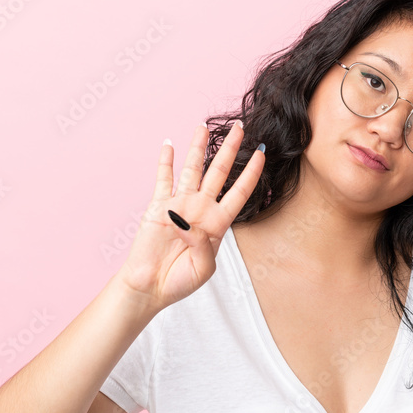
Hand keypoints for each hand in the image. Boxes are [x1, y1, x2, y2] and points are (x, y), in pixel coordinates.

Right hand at [116, 121, 263, 309]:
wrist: (150, 286)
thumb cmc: (180, 281)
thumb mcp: (204, 268)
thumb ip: (204, 245)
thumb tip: (190, 223)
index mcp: (217, 223)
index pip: (239, 191)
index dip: (251, 173)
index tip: (262, 153)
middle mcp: (201, 209)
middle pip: (219, 172)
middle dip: (230, 149)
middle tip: (240, 127)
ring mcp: (180, 205)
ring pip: (192, 169)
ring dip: (198, 147)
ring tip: (204, 126)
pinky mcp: (158, 206)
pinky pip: (163, 179)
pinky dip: (165, 161)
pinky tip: (169, 144)